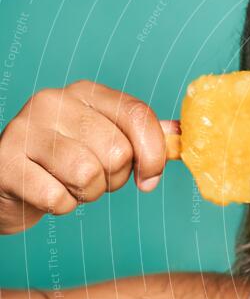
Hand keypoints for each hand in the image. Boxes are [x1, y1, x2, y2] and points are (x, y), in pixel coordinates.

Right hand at [0, 80, 174, 233]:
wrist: (8, 179)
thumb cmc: (66, 160)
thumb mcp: (105, 139)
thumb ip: (143, 135)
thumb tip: (182, 134)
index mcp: (86, 92)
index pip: (138, 115)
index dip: (153, 154)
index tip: (149, 178)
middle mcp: (53, 102)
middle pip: (118, 151)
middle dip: (114, 178)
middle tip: (93, 176)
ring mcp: (25, 130)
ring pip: (88, 175)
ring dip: (87, 193)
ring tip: (69, 183)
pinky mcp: (6, 163)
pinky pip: (58, 198)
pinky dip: (61, 206)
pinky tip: (47, 192)